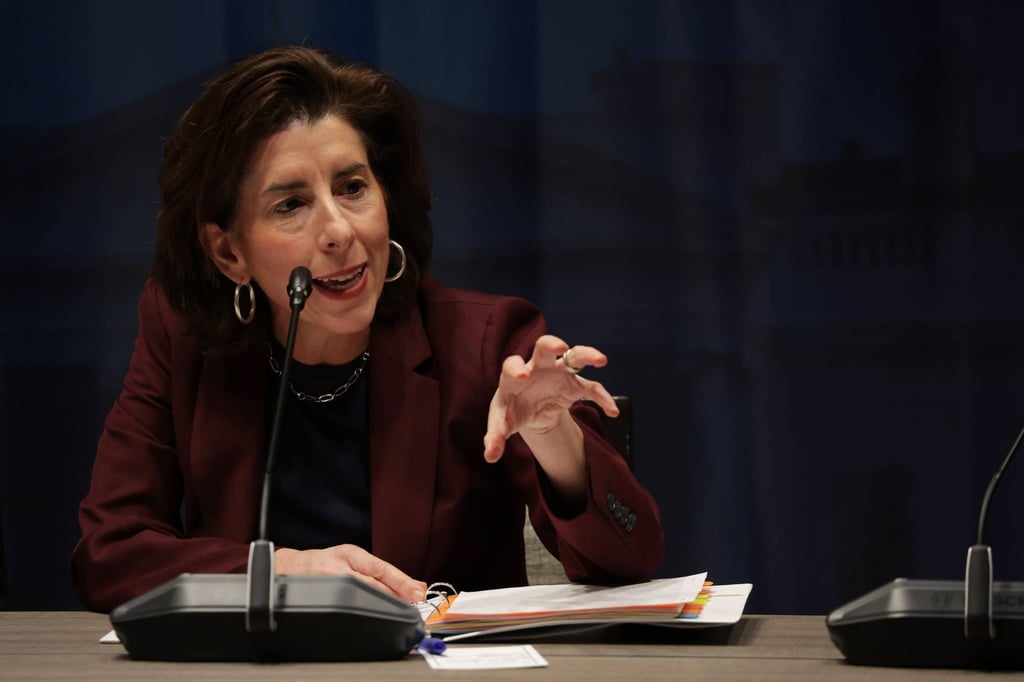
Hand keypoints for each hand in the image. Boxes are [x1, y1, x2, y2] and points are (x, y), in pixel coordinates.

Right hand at [274, 544, 425, 602]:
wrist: (290, 568)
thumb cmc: (324, 564)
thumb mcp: (351, 559)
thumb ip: (380, 572)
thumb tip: (415, 587)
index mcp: (349, 554)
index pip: (380, 567)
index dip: (401, 581)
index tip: (418, 591)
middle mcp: (339, 567)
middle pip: (374, 584)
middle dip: (396, 596)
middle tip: (414, 604)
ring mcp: (329, 584)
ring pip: (361, 597)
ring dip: (383, 605)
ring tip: (398, 610)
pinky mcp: (320, 600)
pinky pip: (346, 608)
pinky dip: (364, 613)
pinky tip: (374, 617)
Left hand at [483, 335, 619, 492]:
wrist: (529, 411)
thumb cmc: (512, 411)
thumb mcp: (502, 424)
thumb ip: (495, 437)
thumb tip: (490, 457)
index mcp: (514, 374)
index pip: (512, 364)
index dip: (516, 368)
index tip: (522, 376)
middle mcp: (537, 367)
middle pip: (544, 347)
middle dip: (552, 344)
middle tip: (559, 347)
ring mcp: (558, 373)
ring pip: (574, 356)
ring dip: (587, 355)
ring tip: (600, 360)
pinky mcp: (574, 385)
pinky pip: (591, 387)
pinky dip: (602, 397)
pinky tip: (612, 411)